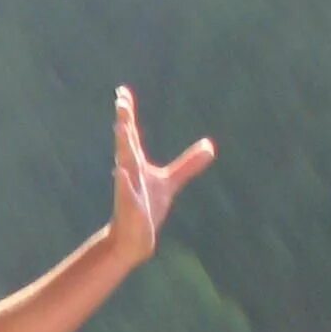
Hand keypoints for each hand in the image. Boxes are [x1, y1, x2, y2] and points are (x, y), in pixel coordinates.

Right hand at [109, 86, 214, 266]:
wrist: (134, 239)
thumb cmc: (147, 208)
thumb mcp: (171, 182)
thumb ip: (189, 164)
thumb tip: (210, 146)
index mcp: (135, 163)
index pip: (130, 134)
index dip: (127, 113)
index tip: (122, 92)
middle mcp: (130, 172)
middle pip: (126, 142)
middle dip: (124, 122)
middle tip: (121, 102)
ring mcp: (128, 189)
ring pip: (125, 163)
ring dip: (123, 146)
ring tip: (120, 127)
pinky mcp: (130, 208)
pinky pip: (126, 193)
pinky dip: (124, 182)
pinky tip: (121, 170)